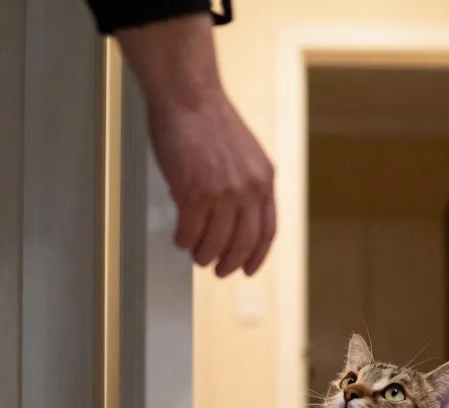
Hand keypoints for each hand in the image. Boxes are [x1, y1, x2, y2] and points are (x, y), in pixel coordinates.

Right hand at [116, 15, 275, 276]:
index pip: (267, 231)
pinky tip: (181, 238)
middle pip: (242, 243)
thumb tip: (232, 218)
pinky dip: (184, 240)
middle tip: (218, 269)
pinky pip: (189, 232)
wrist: (188, 96)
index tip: (248, 268)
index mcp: (264, 180)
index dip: (257, 255)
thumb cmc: (209, 120)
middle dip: (229, 263)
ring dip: (203, 254)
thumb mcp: (245, 155)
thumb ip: (244, 185)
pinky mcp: (194, 193)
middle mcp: (248, 189)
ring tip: (196, 254)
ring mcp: (222, 193)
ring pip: (214, 243)